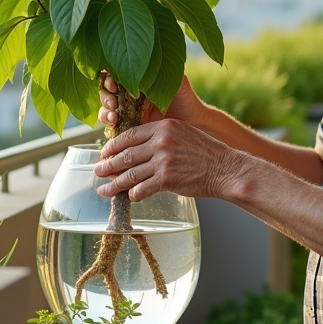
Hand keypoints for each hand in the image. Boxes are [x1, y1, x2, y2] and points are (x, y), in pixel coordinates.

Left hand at [93, 119, 241, 201]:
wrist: (226, 169)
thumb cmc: (206, 153)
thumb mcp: (183, 134)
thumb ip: (162, 138)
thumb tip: (139, 150)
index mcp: (163, 126)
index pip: (130, 135)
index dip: (113, 146)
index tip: (104, 153)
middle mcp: (160, 141)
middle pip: (125, 154)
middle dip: (108, 165)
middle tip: (97, 171)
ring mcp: (163, 160)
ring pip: (130, 174)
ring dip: (114, 184)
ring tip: (103, 189)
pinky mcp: (166, 179)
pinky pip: (142, 188)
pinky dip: (133, 194)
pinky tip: (129, 197)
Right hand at [97, 73, 205, 127]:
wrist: (194, 124)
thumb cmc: (186, 99)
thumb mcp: (175, 81)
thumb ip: (160, 72)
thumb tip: (141, 64)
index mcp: (137, 79)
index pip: (114, 74)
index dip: (109, 77)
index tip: (114, 84)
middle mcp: (129, 94)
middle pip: (106, 92)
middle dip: (105, 96)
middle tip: (113, 103)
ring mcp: (128, 112)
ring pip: (106, 110)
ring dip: (105, 112)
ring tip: (114, 117)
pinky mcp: (130, 129)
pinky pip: (113, 127)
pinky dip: (110, 126)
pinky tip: (115, 126)